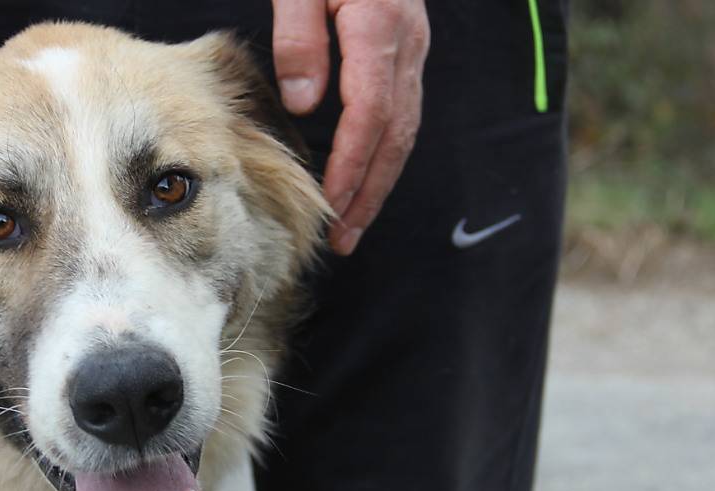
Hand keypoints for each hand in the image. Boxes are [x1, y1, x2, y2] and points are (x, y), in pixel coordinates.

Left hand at [271, 0, 429, 254]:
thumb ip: (301, 35)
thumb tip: (307, 104)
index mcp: (380, 27)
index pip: (371, 115)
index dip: (350, 166)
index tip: (331, 206)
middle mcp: (407, 43)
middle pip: (395, 133)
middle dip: (370, 191)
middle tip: (344, 238)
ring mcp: (413, 46)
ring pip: (404, 127)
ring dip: (379, 180)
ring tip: (354, 223)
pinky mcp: (406, 47)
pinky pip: (402, 110)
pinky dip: (384, 151)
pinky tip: (364, 174)